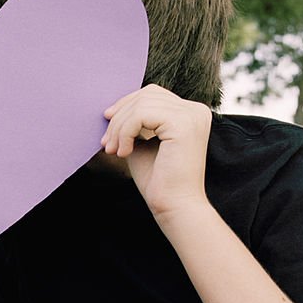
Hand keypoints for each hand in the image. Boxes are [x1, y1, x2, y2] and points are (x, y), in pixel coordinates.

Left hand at [101, 84, 211, 220]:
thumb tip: (112, 111)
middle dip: (120, 117)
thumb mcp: (142, 145)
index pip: (152, 95)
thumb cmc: (158, 181)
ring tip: (114, 150)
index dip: (126, 107)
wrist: (174, 206)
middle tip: (106, 143)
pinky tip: (124, 153)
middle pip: (146, 95)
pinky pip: (142, 114)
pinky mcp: (183, 123)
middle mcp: (195, 110)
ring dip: (120, 128)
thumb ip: (134, 125)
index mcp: (189, 114)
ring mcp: (191, 115)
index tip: (108, 129)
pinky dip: (126, 132)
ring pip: (142, 104)